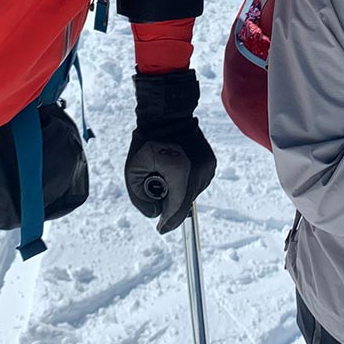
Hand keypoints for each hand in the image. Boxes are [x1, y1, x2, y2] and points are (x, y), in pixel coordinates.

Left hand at [124, 70, 215, 232]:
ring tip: (166, 174)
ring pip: (192, 193)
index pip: (178, 209)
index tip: (160, 228)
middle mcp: (199, 172)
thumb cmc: (146, 141)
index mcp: (181, 174)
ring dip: (179, 192)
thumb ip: (139, 199)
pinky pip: (198, 181)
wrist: (166, 115)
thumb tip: (155, 213)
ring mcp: (207, 167)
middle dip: (171, 203)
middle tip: (157, 190)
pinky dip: (187, 182)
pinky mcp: (211, 163)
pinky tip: (176, 170)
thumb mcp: (132, 171)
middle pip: (185, 202)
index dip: (168, 223)